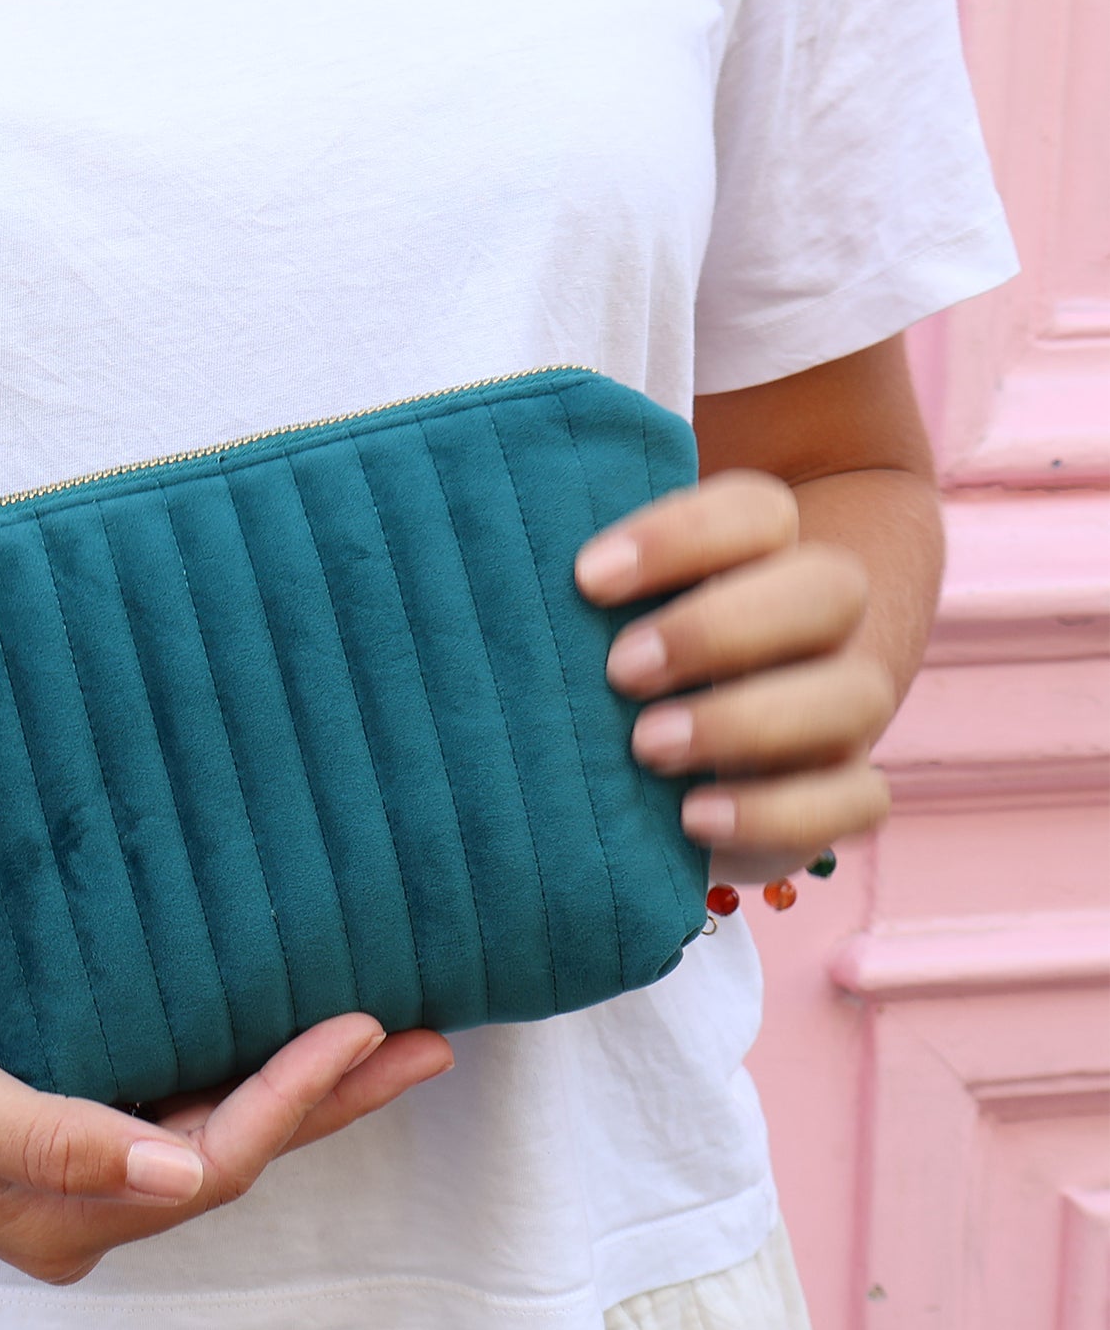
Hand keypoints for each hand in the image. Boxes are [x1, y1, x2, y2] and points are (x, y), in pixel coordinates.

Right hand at [0, 971, 455, 1283]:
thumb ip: (55, 1141)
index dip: (290, 1104)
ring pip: (219, 1133)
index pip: (207, 1167)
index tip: (363, 1027)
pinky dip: (247, 1070)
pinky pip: (184, 1102)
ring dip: (305, 1092)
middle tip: (429, 1041)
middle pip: (236, 1160)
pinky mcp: (72, 1124)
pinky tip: (286, 1033)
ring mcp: (80, 1172)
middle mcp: (85, 1211)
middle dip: (333, 1105)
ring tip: (391, 1038)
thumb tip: (180, 1172)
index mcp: (58, 1222)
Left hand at [574, 468, 896, 886]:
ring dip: (746, 720)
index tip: (586, 577)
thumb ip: (562, 587)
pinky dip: (780, 810)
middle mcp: (815, 622)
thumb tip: (470, 571)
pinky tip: (693, 817)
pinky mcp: (836, 791)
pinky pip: (859, 800)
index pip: (757, 511)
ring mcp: (838, 706)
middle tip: (619, 671)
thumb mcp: (593, 616)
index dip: (682, 535)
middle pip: (828, 586)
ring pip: (851, 694)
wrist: (682, 752)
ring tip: (646, 747)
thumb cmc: (614, 657)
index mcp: (757, 554)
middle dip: (718, 628)